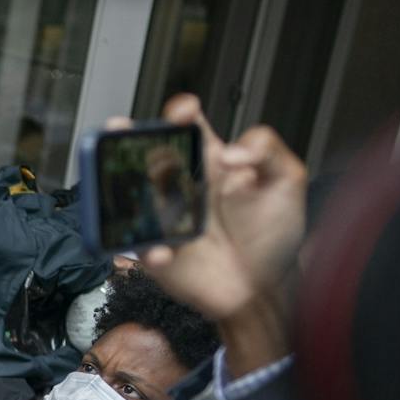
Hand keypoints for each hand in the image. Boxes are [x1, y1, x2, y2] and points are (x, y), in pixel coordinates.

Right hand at [131, 95, 305, 325]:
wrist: (265, 286)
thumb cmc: (273, 233)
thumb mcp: (286, 180)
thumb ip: (267, 150)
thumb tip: (230, 152)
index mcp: (208, 162)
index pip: (186, 128)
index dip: (179, 112)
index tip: (183, 113)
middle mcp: (180, 186)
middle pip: (143, 155)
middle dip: (124, 139)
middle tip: (119, 131)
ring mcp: (163, 219)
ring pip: (129, 197)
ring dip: (114, 188)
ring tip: (113, 184)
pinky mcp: (157, 252)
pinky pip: (140, 246)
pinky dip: (148, 248)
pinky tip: (163, 250)